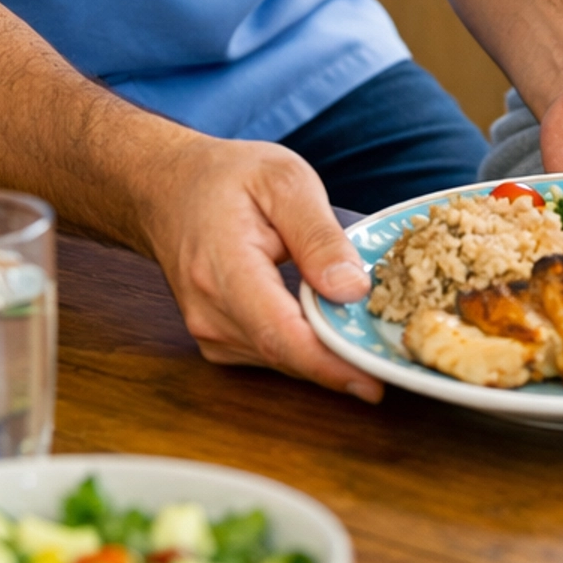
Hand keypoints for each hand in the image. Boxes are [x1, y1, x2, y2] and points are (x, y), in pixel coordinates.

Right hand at [133, 131, 382, 403]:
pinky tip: (332, 325)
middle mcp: (210, 313)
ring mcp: (209, 332)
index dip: (329, 365)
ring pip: (282, 359)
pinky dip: (306, 345)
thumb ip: (319, 235)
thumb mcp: (284, 181)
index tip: (373, 383)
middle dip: (343, 362)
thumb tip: (351, 288)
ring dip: (327, 354)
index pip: (280, 335)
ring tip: (372, 337)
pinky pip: (272, 353)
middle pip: (286, 355)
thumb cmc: (225, 179)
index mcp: (224, 270)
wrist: (167, 189)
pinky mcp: (218, 340)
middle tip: (394, 358)